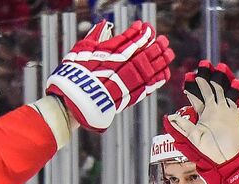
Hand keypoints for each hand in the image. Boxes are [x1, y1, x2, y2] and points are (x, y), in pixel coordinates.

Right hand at [46, 19, 172, 132]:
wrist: (71, 103)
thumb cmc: (73, 75)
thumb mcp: (81, 50)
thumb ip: (95, 35)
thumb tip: (105, 24)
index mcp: (109, 54)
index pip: (129, 40)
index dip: (139, 33)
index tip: (145, 27)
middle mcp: (119, 67)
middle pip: (142, 54)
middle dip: (154, 46)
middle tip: (163, 41)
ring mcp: (124, 83)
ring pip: (147, 70)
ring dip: (159, 61)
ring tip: (168, 54)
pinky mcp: (126, 99)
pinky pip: (145, 88)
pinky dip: (156, 81)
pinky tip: (164, 74)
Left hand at [164, 61, 238, 183]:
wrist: (229, 160)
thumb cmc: (211, 152)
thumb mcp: (193, 138)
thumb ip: (181, 127)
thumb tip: (168, 116)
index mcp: (203, 114)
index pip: (196, 96)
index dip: (192, 87)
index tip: (188, 78)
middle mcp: (214, 109)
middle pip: (209, 89)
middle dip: (205, 78)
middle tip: (201, 67)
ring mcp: (225, 109)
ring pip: (221, 90)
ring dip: (219, 79)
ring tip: (214, 69)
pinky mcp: (236, 112)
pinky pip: (235, 98)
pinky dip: (233, 90)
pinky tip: (229, 82)